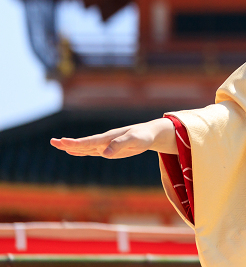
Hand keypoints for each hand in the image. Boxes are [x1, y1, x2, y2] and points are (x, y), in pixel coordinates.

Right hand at [50, 118, 177, 157]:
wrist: (150, 134)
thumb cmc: (143, 135)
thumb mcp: (134, 140)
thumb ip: (120, 145)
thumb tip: (104, 154)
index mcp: (109, 137)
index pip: (89, 141)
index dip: (76, 143)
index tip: (63, 142)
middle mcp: (105, 140)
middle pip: (83, 143)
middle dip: (68, 143)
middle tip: (52, 142)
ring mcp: (106, 144)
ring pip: (85, 147)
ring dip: (72, 146)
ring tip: (57, 145)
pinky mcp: (109, 149)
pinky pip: (92, 150)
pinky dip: (81, 151)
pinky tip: (73, 151)